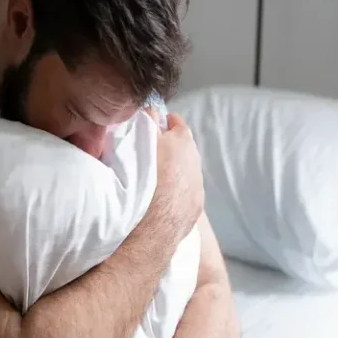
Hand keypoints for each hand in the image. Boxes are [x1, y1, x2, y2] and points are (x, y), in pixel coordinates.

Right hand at [149, 112, 203, 239]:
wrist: (152, 225)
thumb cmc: (142, 179)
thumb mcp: (140, 143)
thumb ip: (147, 124)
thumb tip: (151, 111)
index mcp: (182, 141)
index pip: (175, 122)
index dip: (164, 122)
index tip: (155, 124)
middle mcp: (195, 161)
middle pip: (184, 148)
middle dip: (171, 148)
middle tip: (152, 152)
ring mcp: (198, 186)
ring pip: (187, 173)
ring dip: (174, 173)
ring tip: (155, 180)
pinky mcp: (196, 208)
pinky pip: (186, 195)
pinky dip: (177, 193)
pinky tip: (162, 199)